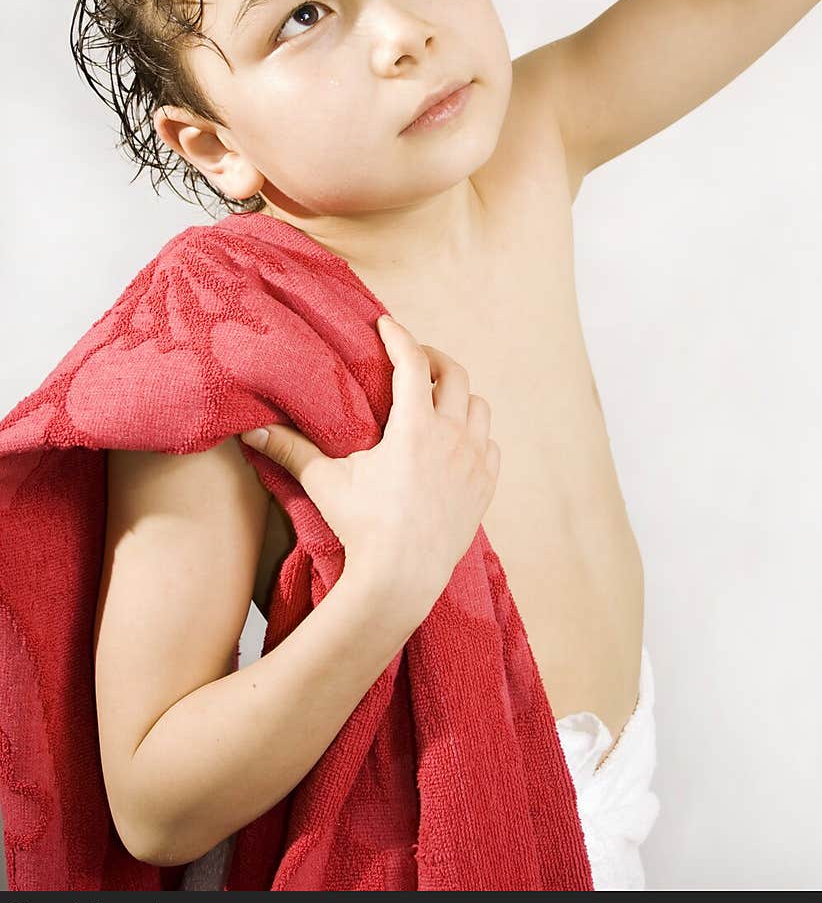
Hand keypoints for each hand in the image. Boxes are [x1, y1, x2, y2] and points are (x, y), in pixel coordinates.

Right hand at [239, 314, 499, 614]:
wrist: (401, 579)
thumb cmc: (362, 527)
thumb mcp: (325, 482)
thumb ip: (290, 449)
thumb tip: (249, 430)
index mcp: (415, 427)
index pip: (411, 363)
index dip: (399, 337)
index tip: (386, 324)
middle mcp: (452, 437)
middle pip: (454, 375)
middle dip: (433, 359)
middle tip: (412, 360)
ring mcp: (474, 462)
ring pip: (479, 407)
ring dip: (459, 396)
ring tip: (437, 399)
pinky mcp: (485, 487)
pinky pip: (491, 445)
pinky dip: (476, 434)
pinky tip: (458, 441)